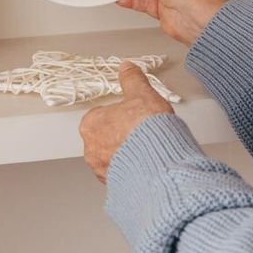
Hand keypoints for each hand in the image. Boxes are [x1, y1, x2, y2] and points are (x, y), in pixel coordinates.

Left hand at [80, 61, 173, 182]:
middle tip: (141, 130)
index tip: (132, 114)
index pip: (101, 114)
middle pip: (106, 135)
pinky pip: (121, 172)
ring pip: (112, 155)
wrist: (161, 165)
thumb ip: (132, 79)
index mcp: (91, 124)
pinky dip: (131, 168)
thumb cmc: (148, 132)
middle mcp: (91, 148)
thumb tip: (127, 68)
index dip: (120, 113)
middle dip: (121, 133)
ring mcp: (101, 169)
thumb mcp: (142, 95)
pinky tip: (146, 161)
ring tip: (146, 146)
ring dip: (126, 151)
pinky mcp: (114, 184)